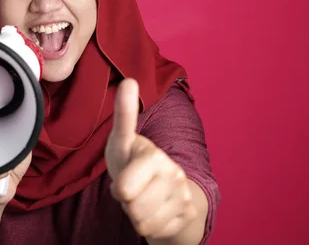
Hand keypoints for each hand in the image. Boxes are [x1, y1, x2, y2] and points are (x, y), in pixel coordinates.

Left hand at [104, 79, 196, 239]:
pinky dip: (151, 225)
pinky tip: (156, 210)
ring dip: (137, 214)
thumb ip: (124, 114)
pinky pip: (155, 231)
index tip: (123, 181)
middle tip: (132, 188)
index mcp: (153, 155)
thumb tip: (129, 80)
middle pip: (133, 207)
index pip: (125, 189)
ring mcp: (183, 194)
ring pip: (144, 221)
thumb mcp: (122, 141)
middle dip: (126, 202)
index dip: (120, 190)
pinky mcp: (188, 213)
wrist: (162, 188)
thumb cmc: (133, 161)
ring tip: (142, 197)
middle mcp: (173, 173)